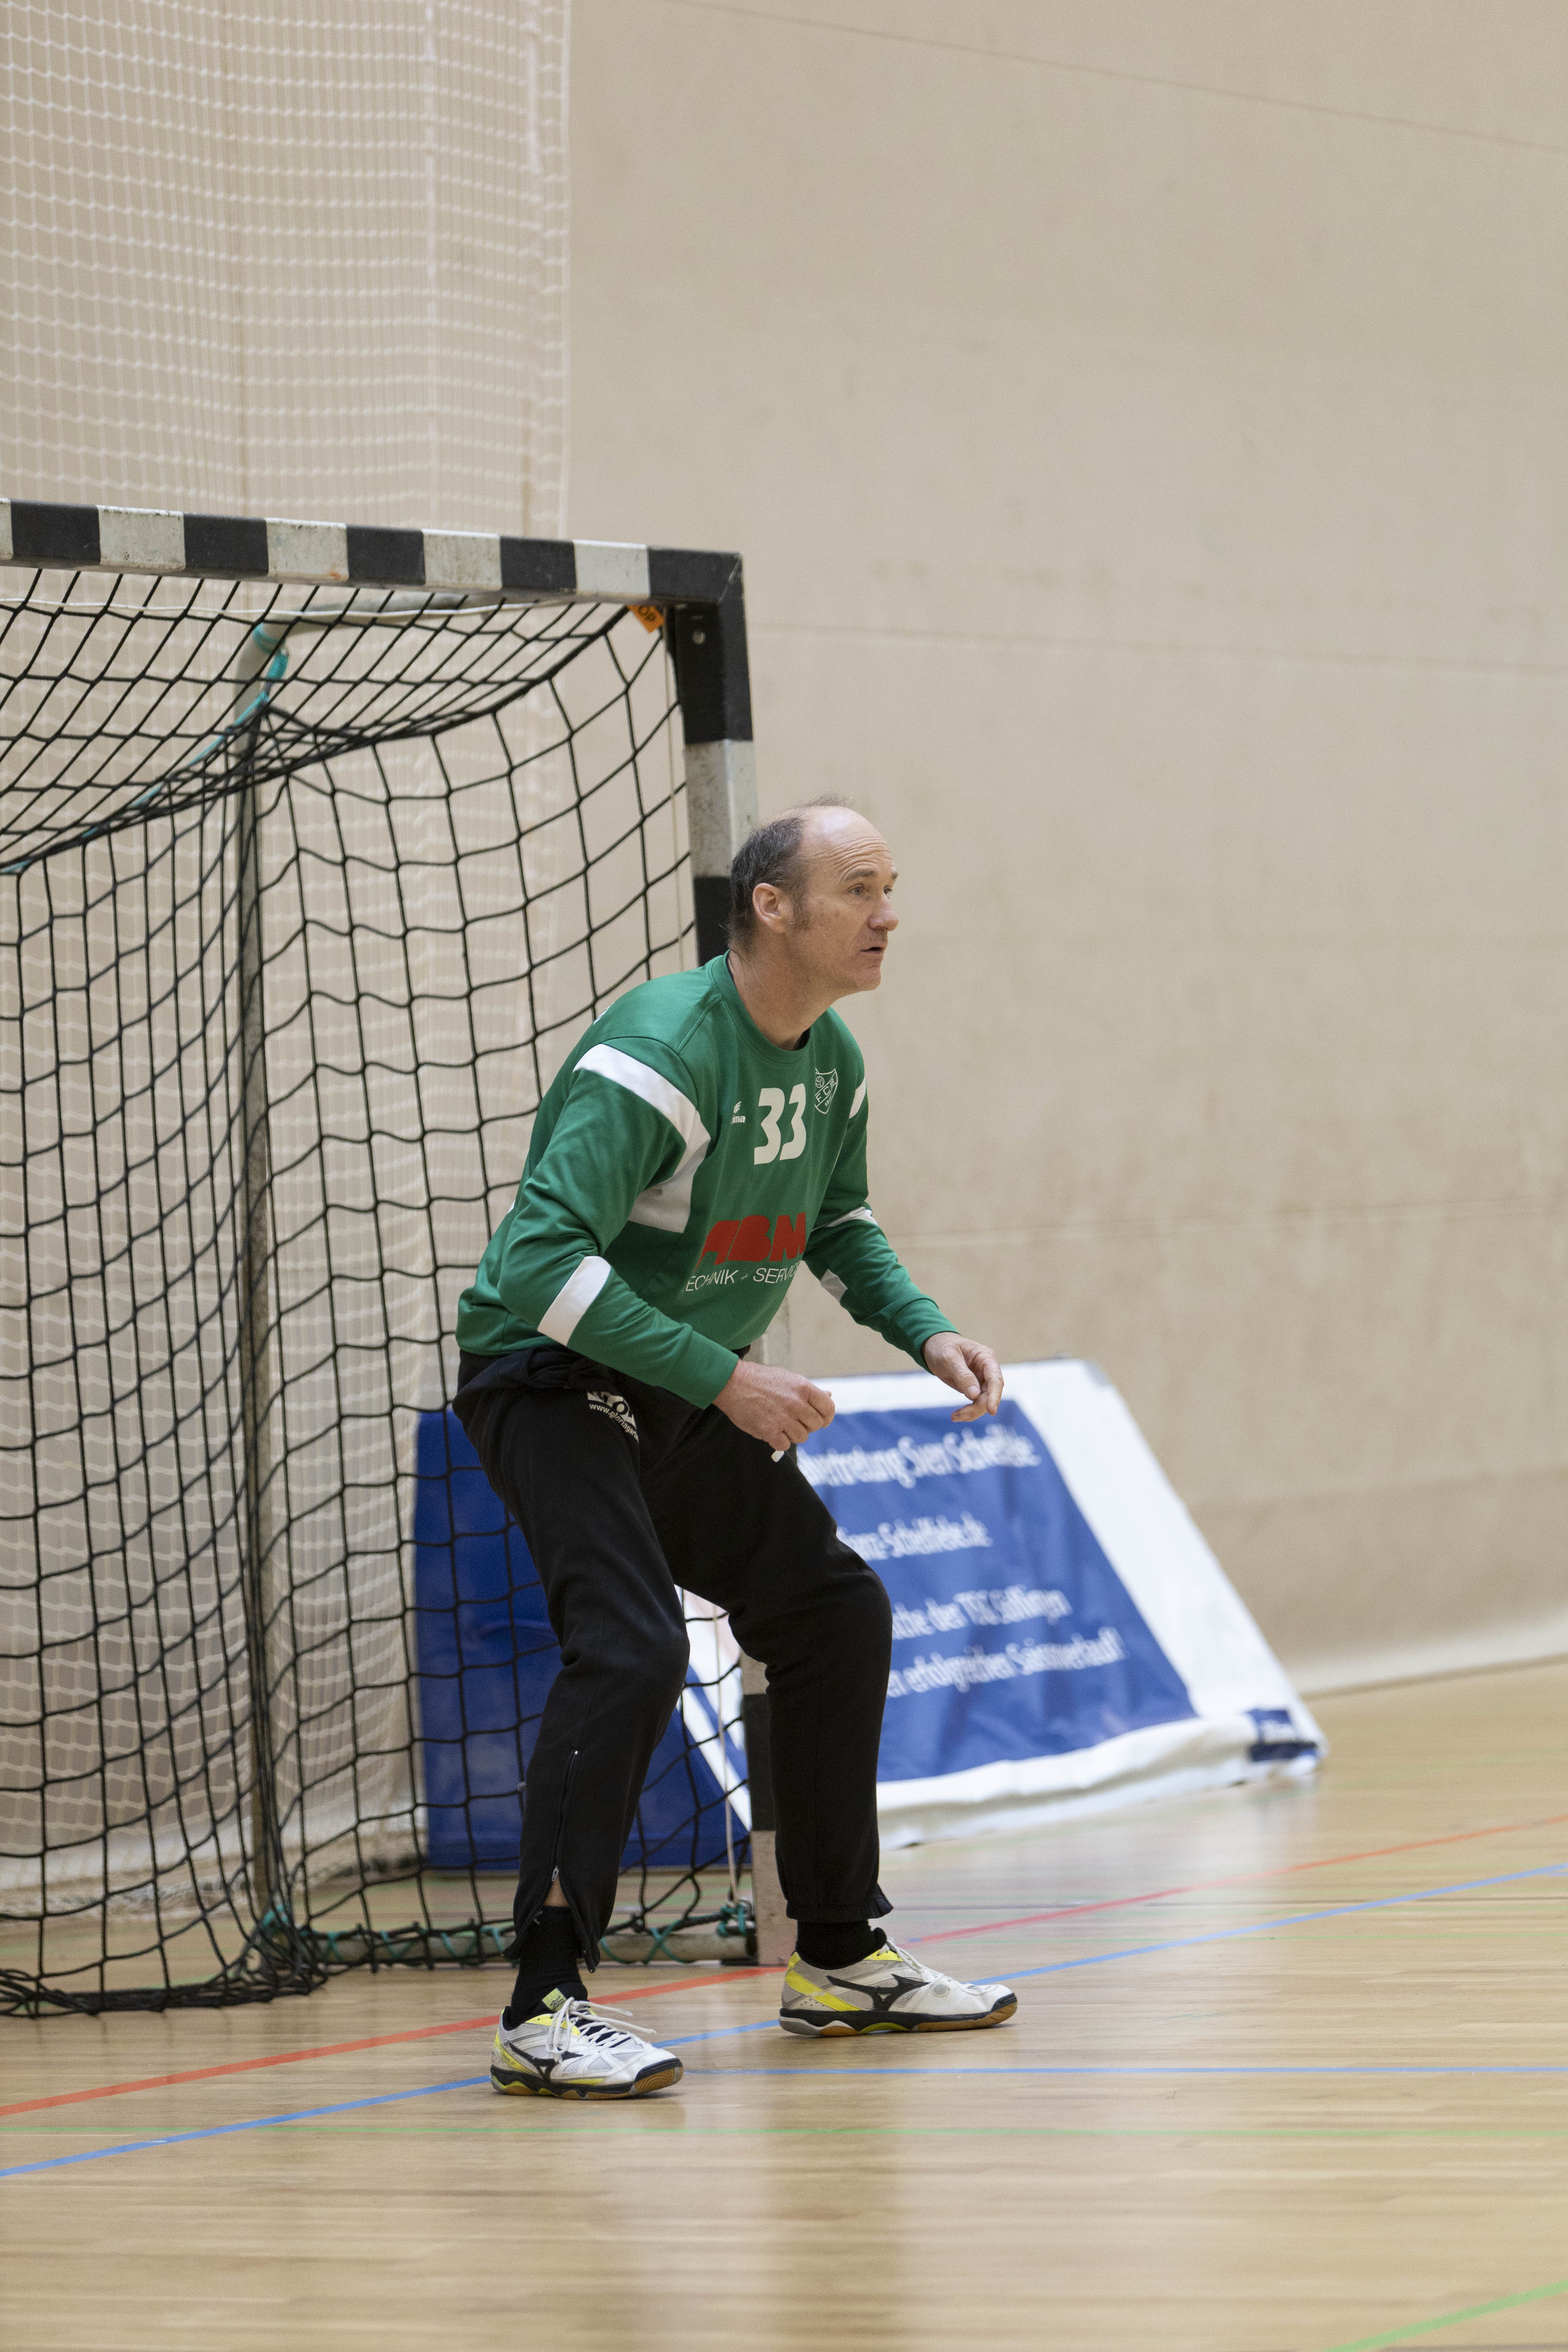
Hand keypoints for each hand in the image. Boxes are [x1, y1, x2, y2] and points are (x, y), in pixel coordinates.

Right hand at [714, 1360, 836, 1451]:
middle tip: (795, 1420)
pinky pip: (785, 1445)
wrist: (732, 1383)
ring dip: (793, 1434)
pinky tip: (772, 1431)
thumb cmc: (760, 1379)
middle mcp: (796, 1403)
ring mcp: (783, 1418)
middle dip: (807, 1425)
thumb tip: (829, 1395)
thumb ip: (808, 1390)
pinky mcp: (769, 1431)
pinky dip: (779, 1441)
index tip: (820, 1418)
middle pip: (816, 1425)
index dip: (826, 1416)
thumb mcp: (788, 1378)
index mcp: (803, 1388)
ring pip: (802, 1437)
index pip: (828, 1408)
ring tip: (781, 1424)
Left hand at [923, 1333, 1002, 1421]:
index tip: (991, 1410)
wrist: (932, 1347)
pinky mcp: (973, 1388)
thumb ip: (962, 1375)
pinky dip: (968, 1411)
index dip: (995, 1396)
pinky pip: (975, 1403)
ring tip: (955, 1417)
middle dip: (978, 1407)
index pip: (995, 1379)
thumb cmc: (942, 1347)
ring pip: (984, 1401)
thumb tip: (974, 1395)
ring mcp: (980, 1380)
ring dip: (972, 1412)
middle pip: (990, 1394)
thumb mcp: (949, 1358)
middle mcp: (987, 1370)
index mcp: (986, 1358)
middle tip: (959, 1415)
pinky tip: (956, 1415)